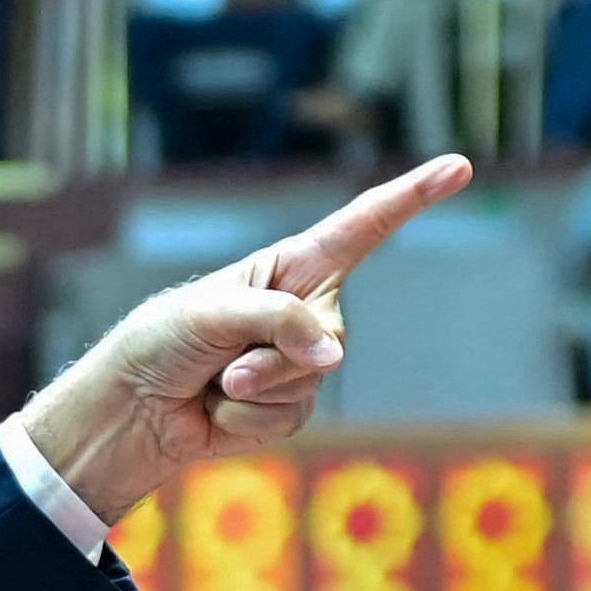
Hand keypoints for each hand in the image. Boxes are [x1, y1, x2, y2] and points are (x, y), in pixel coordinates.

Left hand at [17, 153, 468, 524]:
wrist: (133, 408)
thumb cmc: (163, 342)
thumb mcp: (214, 312)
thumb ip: (279, 321)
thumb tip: (335, 357)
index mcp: (289, 267)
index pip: (362, 228)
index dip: (410, 198)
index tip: (458, 168)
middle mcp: (303, 310)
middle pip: (329, 337)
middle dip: (274, 359)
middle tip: (223, 366)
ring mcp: (298, 362)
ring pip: (310, 382)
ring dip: (253, 391)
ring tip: (214, 385)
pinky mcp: (286, 408)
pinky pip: (288, 419)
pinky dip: (245, 422)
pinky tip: (216, 413)